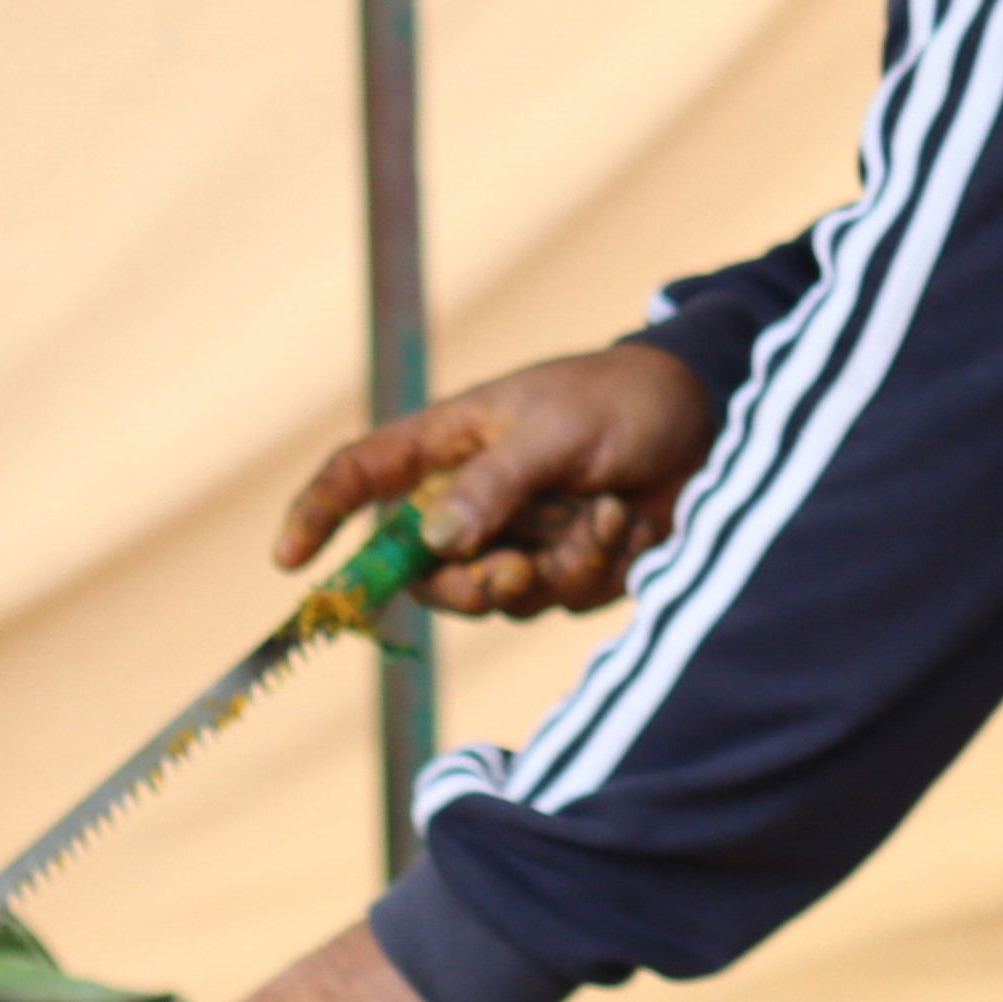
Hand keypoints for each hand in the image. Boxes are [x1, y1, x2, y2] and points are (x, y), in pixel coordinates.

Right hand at [276, 340, 723, 621]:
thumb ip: (497, 483)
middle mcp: (470, 496)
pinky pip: (555, 598)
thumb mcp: (560, 430)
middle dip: (465, 584)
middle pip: (421, 570)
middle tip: (514, 572)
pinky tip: (627, 522)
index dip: (317, 514)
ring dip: (552, 566)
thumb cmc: (625, 403)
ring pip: (493, 596)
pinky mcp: (562, 569)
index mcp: (450, 443)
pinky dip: (594, 566)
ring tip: (603, 512)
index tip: (290, 561)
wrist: (712, 424)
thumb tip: (434, 541)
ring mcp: (515, 537)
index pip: (361, 475)